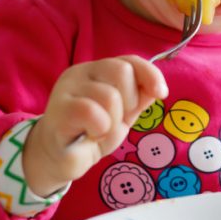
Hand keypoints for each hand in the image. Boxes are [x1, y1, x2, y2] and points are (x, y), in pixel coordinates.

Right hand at [22, 56, 167, 196]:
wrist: (59, 159)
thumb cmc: (91, 132)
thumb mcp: (123, 114)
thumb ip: (139, 97)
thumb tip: (158, 88)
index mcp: (97, 70)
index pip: (129, 60)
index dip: (150, 74)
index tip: (161, 94)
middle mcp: (80, 73)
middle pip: (122, 71)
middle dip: (129, 101)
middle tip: (115, 120)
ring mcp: (67, 89)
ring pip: (109, 96)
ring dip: (112, 122)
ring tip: (99, 131)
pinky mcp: (59, 110)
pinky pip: (92, 112)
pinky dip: (99, 128)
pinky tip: (91, 135)